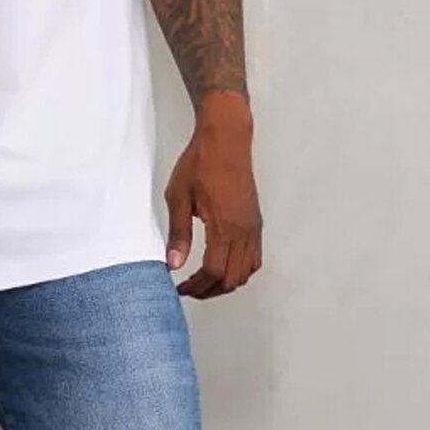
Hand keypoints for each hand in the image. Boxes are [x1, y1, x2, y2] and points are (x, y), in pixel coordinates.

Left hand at [165, 96, 262, 298]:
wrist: (226, 139)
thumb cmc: (200, 163)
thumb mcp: (178, 197)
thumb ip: (178, 234)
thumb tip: (173, 264)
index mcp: (223, 226)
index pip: (213, 272)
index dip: (196, 287)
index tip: (180, 288)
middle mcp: (244, 230)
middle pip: (233, 278)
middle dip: (210, 290)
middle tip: (189, 290)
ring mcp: (253, 227)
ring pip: (247, 271)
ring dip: (226, 282)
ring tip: (204, 281)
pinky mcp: (256, 221)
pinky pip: (254, 257)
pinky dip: (240, 270)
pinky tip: (222, 265)